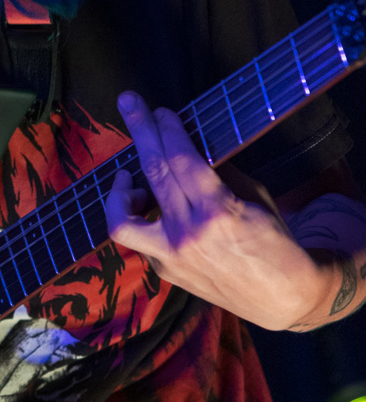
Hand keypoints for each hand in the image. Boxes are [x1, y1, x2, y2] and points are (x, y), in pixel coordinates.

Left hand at [105, 91, 327, 330]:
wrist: (281, 298)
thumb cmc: (275, 242)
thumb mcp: (254, 198)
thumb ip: (217, 173)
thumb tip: (188, 143)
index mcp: (218, 212)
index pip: (181, 159)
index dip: (168, 128)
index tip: (161, 110)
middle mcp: (188, 234)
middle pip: (153, 172)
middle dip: (139, 130)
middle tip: (128, 102)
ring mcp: (171, 257)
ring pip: (121, 221)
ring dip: (118, 192)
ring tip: (128, 177)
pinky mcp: (164, 272)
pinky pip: (139, 239)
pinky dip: (141, 218)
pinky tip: (151, 207)